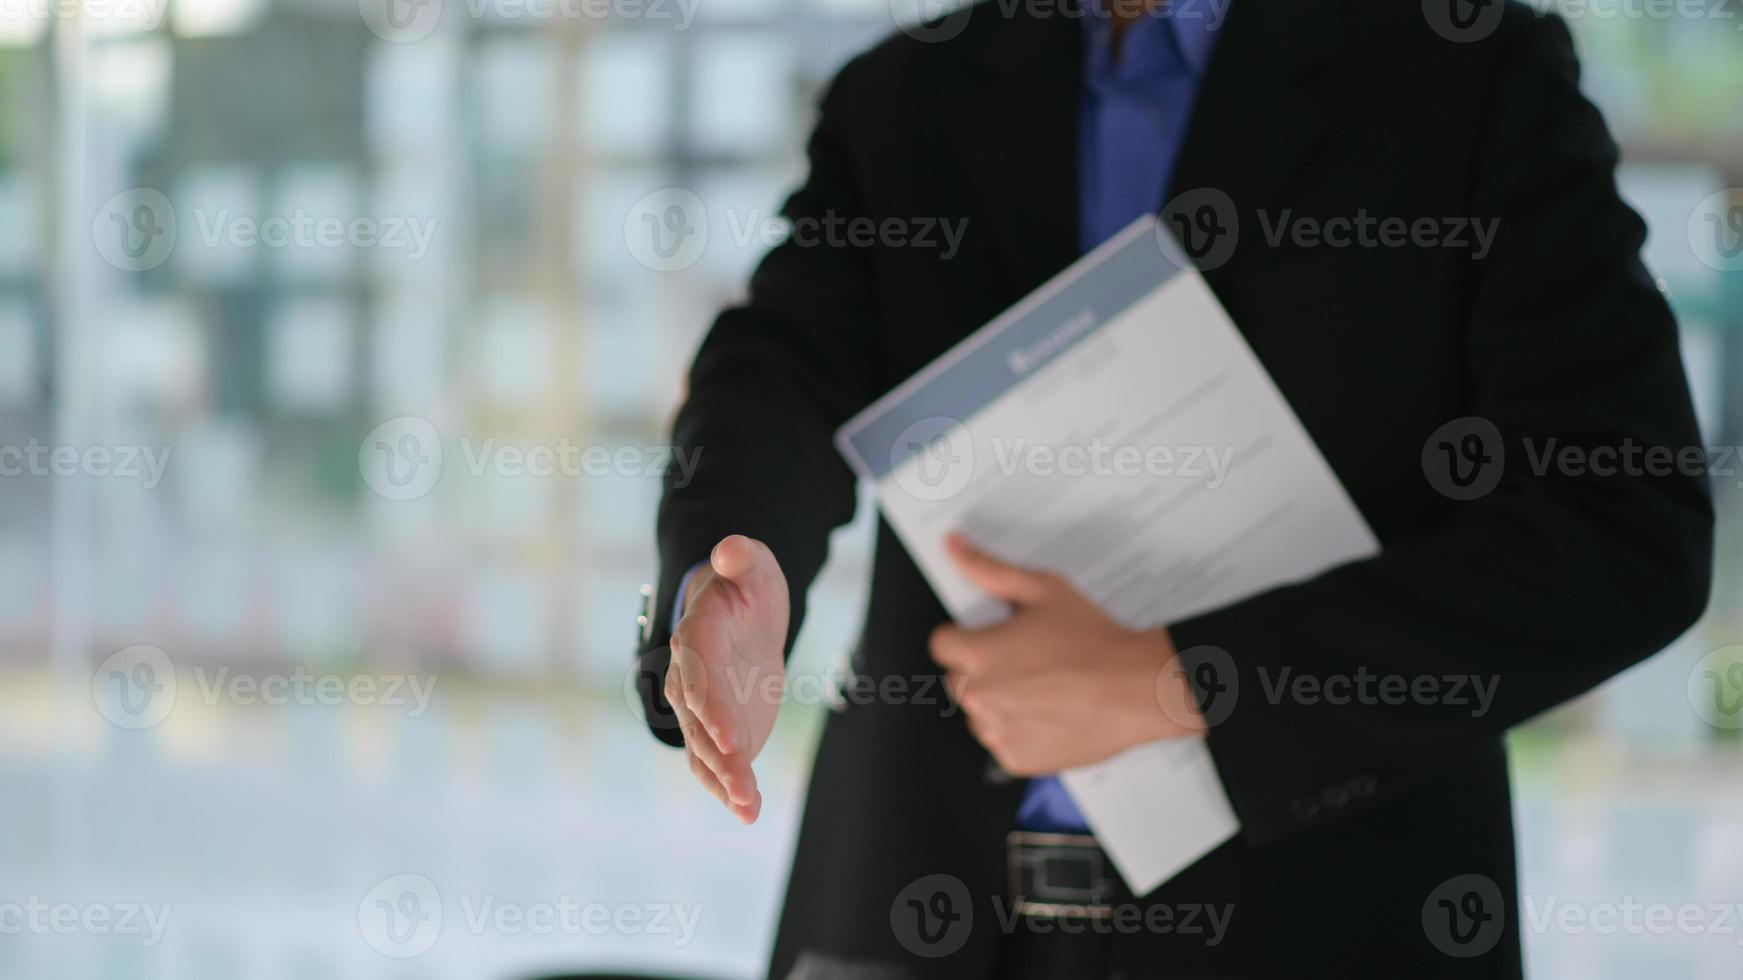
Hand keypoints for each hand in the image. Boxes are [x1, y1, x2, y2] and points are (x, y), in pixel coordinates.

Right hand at [665, 534, 788, 823]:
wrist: (741, 616)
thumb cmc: (748, 587)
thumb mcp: (753, 565)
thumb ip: (742, 558)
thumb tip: (729, 549)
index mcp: (697, 636)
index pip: (699, 672)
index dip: (713, 706)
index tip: (733, 738)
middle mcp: (689, 678)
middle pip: (700, 720)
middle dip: (720, 753)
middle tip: (743, 782)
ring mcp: (701, 709)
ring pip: (706, 748)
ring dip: (725, 779)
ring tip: (748, 806)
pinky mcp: (717, 730)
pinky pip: (716, 762)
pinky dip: (729, 788)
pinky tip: (747, 812)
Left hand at [928, 533, 1203, 775]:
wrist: (1138, 688)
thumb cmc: (1094, 640)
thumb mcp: (1042, 589)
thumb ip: (988, 569)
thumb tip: (953, 546)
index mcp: (977, 654)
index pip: (942, 644)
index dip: (966, 636)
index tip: (992, 638)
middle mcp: (979, 696)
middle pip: (958, 679)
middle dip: (982, 668)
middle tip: (1027, 660)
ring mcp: (996, 732)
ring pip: (978, 713)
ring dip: (998, 702)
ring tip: (1043, 687)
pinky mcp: (1016, 759)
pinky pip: (1001, 742)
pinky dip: (1019, 731)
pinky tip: (1050, 713)